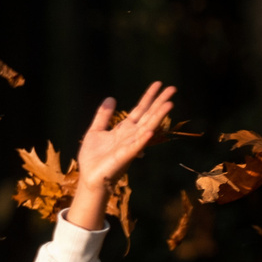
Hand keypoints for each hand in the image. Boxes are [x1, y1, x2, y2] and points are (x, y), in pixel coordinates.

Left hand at [68, 81, 175, 228]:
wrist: (89, 177)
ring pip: (147, 129)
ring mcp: (130, 146)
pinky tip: (149, 131)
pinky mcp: (124, 157)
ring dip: (158, 117)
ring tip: (169, 105)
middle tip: (172, 88)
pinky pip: (135, 147)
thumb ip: (103, 116)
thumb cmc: (93, 158)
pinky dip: (142, 140)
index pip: (140, 110)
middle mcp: (131, 135)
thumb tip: (111, 98)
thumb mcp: (95, 132)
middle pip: (148, 116)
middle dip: (159, 103)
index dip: (148, 97)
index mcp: (124, 129)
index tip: (158, 83)